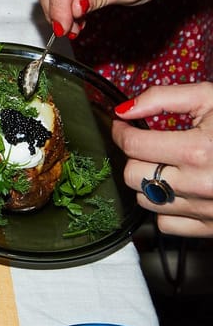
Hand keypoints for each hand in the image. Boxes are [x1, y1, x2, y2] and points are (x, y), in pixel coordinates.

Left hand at [112, 83, 212, 236]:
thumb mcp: (210, 98)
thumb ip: (162, 98)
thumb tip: (124, 110)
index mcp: (198, 150)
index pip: (132, 145)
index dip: (122, 132)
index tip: (125, 126)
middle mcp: (200, 184)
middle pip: (132, 175)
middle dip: (135, 156)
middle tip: (149, 144)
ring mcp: (206, 209)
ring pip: (145, 200)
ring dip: (148, 181)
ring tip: (167, 165)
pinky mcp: (211, 227)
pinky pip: (166, 223)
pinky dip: (166, 207)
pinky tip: (180, 189)